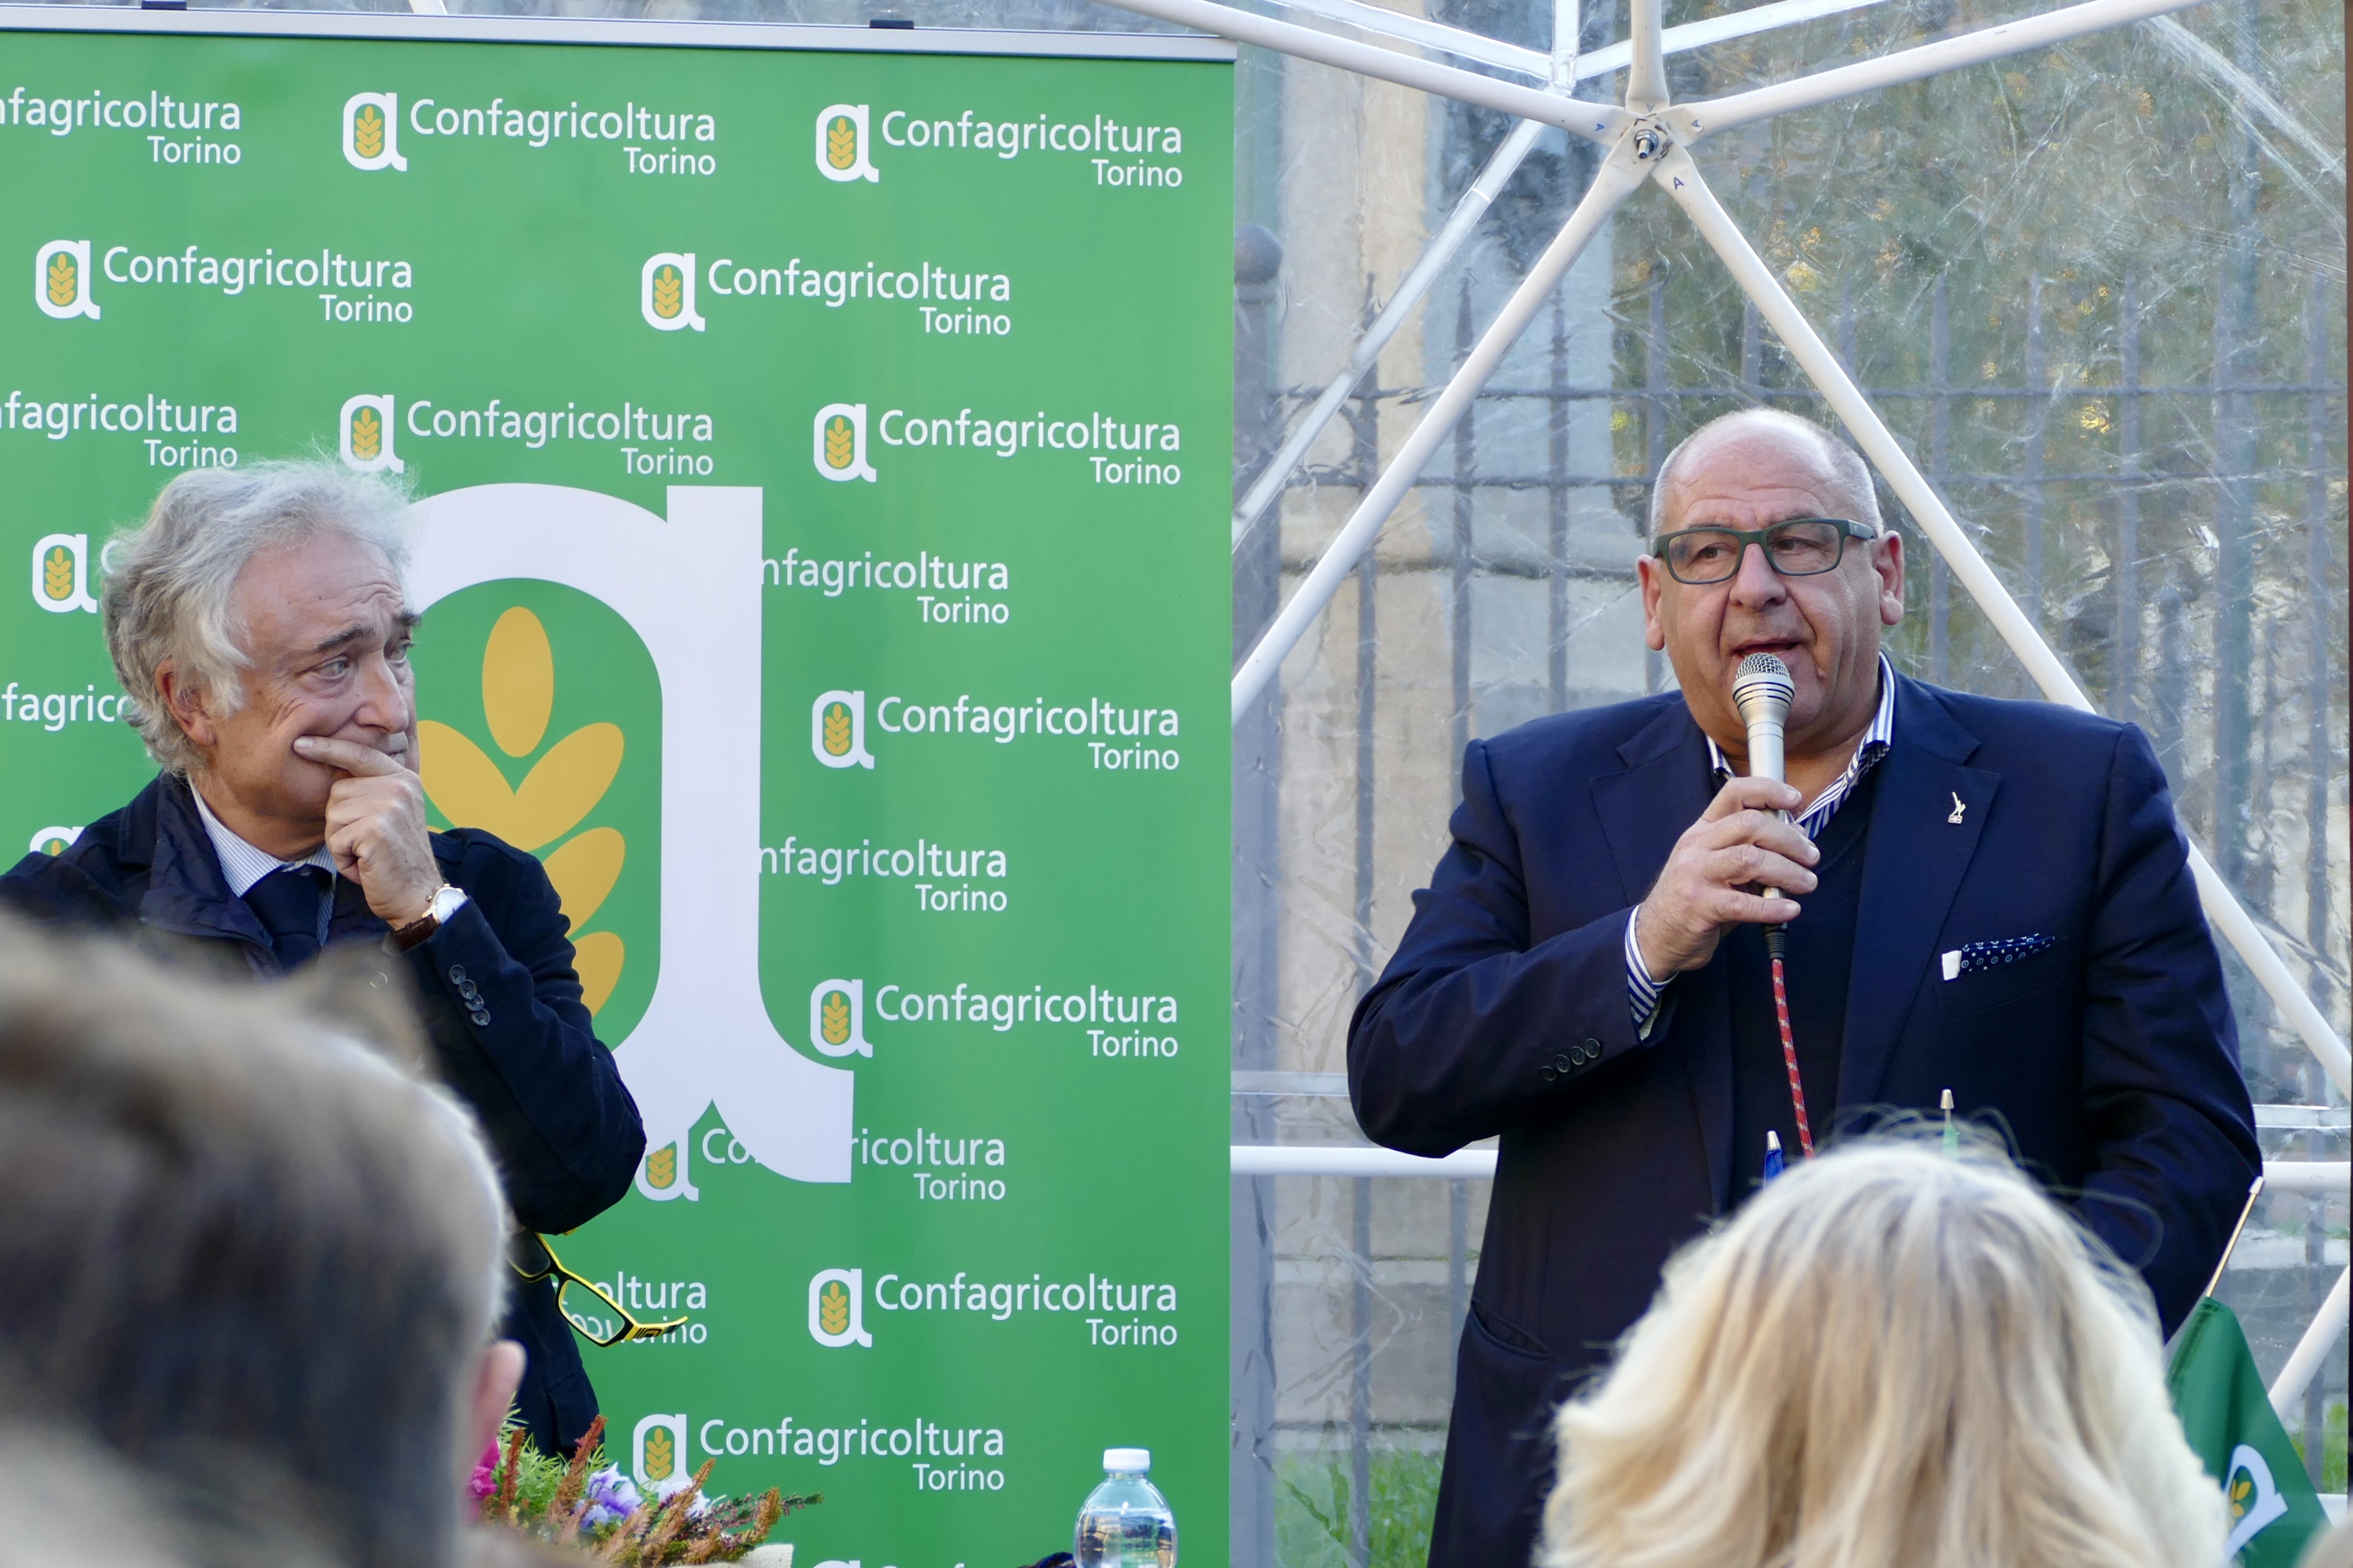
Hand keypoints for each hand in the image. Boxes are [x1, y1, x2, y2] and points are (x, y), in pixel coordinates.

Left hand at [295, 734, 441, 924]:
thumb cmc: (396, 858)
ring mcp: (390, 806)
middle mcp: (399, 787)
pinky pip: (336, 839)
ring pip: (333, 815)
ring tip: (366, 853)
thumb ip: (371, 789)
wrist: (418, 894)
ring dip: (341, 841)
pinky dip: (343, 858)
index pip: (360, 754)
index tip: (301, 743)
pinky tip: (365, 865)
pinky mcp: (377, 829)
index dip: (328, 747)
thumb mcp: (390, 813)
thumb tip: (333, 768)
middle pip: (338, 791)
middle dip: (341, 821)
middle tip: (366, 842)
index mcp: (404, 779)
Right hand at [1633, 775, 1817, 978]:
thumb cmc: (1695, 897)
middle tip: (1811, 857)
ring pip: (1751, 859)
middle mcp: (1696, 846)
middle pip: (1751, 824)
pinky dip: (1774, 906)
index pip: (1734, 792)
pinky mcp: (1700, 905)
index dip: (1769, 790)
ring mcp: (1695, 874)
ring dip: (1788, 872)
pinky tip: (1790, 909)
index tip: (1795, 801)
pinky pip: (1745, 903)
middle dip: (1790, 840)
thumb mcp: (1715, 864)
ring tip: (1807, 883)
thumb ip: (1749, 848)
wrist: (1656, 934)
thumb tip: (1796, 839)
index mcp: (1702, 830)